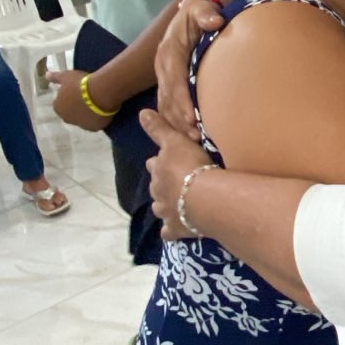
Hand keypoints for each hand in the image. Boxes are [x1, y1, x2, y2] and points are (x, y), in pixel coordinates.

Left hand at [49, 68, 108, 131]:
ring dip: (86, 114)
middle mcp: (67, 119)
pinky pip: (94, 123)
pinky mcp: (93, 128)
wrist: (99, 93)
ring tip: (96, 103)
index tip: (76, 91)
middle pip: (71, 113)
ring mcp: (80, 125)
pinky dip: (96, 119)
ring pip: (82, 120)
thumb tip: (46, 75)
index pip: (60, 104)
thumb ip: (56, 77)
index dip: (68, 98)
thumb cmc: (80, 84)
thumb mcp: (66, 76)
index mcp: (58, 107)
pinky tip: (102, 110)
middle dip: (76, 108)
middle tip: (86, 97)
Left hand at [141, 108, 211, 238]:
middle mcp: (157, 191)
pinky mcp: (175, 229)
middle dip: (162, 185)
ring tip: (177, 203)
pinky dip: (170, 230)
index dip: (159, 163)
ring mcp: (165, 211)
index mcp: (158, 169)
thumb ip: (158, 128)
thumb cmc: (190, 165)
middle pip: (156, 186)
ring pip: (160, 208)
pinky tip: (175, 229)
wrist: (204, 196)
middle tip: (176, 182)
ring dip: (165, 205)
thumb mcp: (175, 140)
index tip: (166, 162)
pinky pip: (168, 232)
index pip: (154, 164)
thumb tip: (141, 112)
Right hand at [155, 0, 224, 139]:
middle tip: (195, 138)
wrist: (201, 12)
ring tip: (194, 142)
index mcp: (170, 50)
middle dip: (179, 120)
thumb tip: (215, 21)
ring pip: (166, 105)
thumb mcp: (203, 6)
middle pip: (168, 97)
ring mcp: (165, 75)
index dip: (182, 100)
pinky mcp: (170, 83)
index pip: (174, 78)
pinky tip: (190, 137)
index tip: (192, 118)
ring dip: (177, 125)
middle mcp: (163, 65)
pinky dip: (176, 122)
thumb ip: (206, 13)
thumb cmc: (205, 10)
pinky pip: (168, 106)